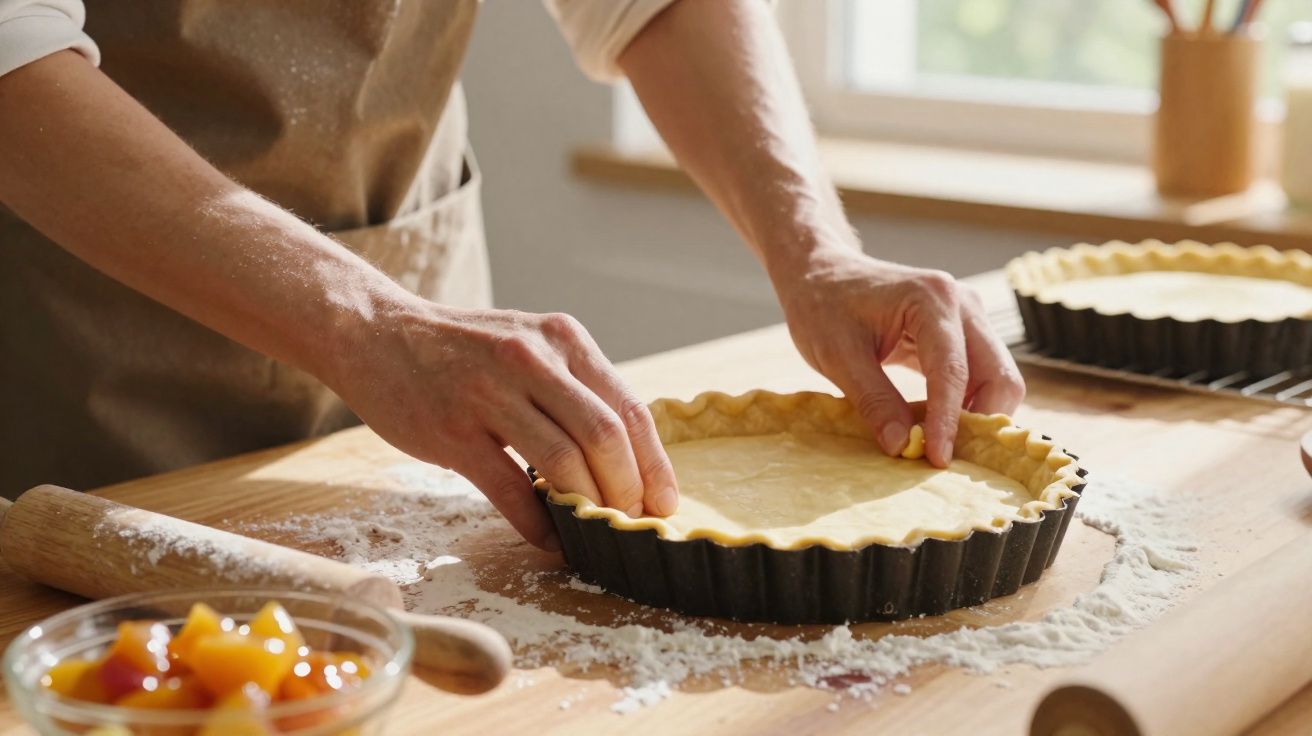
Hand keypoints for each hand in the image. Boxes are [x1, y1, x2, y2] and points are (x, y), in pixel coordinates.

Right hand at [324, 297, 679, 549]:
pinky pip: (509, 489)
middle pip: (605, 436)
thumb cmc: (462, 351)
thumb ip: (572, 387)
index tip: (663, 503)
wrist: (376, 334)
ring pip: (563, 461)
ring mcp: (490, 393)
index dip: (654, 464)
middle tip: (631, 523)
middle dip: (627, 490)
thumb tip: (623, 458)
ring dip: (587, 507)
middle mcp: (532, 359)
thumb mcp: (528, 345)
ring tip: (594, 531)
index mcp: (563, 340)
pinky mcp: (453, 431)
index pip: (629, 407)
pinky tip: (549, 541)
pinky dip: (536, 523)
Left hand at [772, 248, 1024, 466]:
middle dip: (980, 421)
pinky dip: (967, 405)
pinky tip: (938, 428)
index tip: (936, 459)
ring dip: (977, 415)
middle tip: (947, 459)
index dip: (948, 421)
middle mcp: (962, 304)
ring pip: (997, 378)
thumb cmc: (822, 305)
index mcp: (932, 299)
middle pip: (998, 374)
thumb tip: (904, 445)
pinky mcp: (961, 333)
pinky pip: (980, 376)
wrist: (822, 273)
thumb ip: (874, 400)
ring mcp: (967, 317)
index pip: (953, 371)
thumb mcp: (837, 356)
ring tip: (941, 446)